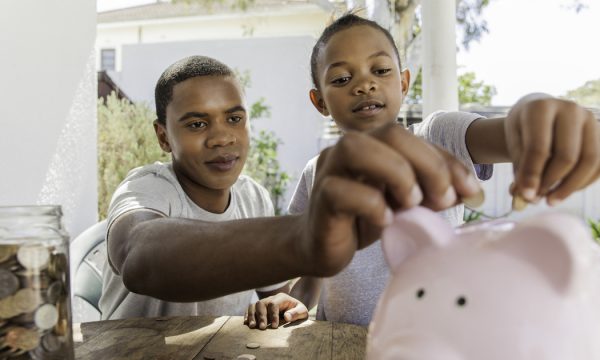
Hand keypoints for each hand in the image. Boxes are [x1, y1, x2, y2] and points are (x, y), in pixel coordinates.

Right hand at [244, 293, 307, 329]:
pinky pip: (250, 308)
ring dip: (252, 316)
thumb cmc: (298, 312)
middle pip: (262, 303)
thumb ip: (296, 313)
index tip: (274, 327)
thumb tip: (286, 316)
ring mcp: (264, 302)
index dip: (273, 315)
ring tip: (252, 326)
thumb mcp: (302, 312)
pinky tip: (246, 323)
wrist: (295, 310)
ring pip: (254, 305)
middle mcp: (271, 298)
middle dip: (261, 316)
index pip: (274, 304)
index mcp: (282, 298)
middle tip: (262, 328)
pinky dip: (247, 315)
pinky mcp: (259, 308)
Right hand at [299, 123, 481, 275]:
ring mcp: (331, 169)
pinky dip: (370, 204)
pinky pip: (340, 190)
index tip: (473, 192)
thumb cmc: (363, 221)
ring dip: (395, 173)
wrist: (321, 248)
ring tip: (411, 203)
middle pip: (390, 133)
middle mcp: (350, 149)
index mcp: (375, 146)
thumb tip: (471, 191)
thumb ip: (432, 192)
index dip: (449, 162)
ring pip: (356, 148)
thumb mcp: (405, 204)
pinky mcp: (320, 196)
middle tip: (443, 200)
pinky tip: (385, 222)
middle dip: (427, 164)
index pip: (416, 139)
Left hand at [505, 95, 599, 204]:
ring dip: (569, 187)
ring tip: (550, 200)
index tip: (526, 196)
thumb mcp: (514, 144)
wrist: (539, 114)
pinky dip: (583, 183)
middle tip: (537, 199)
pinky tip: (564, 191)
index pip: (538, 148)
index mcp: (540, 108)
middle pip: (567, 156)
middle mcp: (569, 109)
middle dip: (551, 183)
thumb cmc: (524, 130)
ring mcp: (590, 119)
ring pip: (589, 161)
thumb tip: (527, 197)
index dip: (532, 175)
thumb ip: (521, 168)